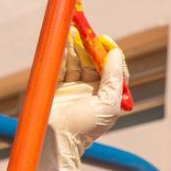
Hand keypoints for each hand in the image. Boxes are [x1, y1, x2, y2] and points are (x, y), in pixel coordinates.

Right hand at [33, 30, 128, 170]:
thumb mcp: (108, 104)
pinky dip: (62, 52)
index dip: (110, 52)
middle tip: (86, 29)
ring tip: (72, 30)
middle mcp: (91, 90)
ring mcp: (73, 87)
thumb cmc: (86, 127)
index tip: (104, 39)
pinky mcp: (56, 86)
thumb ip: (114, 78)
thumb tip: (115, 53)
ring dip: (75, 45)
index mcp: (107, 95)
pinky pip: (61, 65)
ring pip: (77, 60)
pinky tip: (63, 40)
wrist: (55, 141)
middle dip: (90, 45)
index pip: (112, 68)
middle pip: (93, 61)